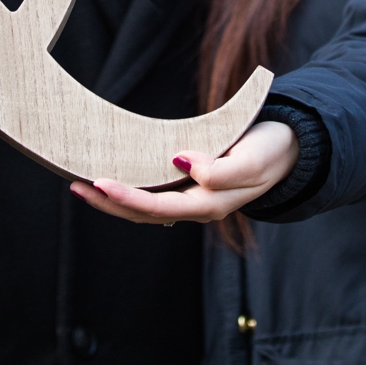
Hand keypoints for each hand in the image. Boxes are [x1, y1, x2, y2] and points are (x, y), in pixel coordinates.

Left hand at [70, 121, 298, 224]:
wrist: (291, 150)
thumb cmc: (271, 152)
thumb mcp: (253, 159)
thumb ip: (222, 169)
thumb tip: (184, 165)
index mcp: (210, 204)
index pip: (159, 208)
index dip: (129, 198)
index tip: (101, 183)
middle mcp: (197, 206)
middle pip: (144, 214)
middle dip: (108, 203)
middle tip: (75, 184)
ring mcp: (193, 199)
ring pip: (146, 208)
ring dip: (113, 200)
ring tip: (83, 184)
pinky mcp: (192, 186)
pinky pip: (155, 195)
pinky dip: (130, 191)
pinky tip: (114, 183)